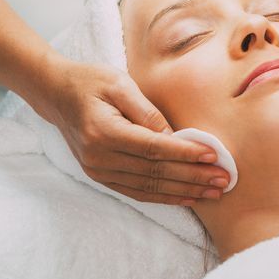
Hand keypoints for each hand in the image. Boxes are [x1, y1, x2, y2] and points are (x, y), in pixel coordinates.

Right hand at [33, 55, 231, 205]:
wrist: (56, 94)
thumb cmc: (91, 81)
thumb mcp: (119, 84)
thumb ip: (146, 111)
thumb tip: (174, 136)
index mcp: (104, 132)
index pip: (153, 148)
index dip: (185, 154)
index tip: (213, 156)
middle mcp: (99, 157)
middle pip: (154, 172)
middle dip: (192, 177)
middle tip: (223, 180)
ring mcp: (98, 170)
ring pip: (148, 186)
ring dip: (183, 191)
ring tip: (213, 192)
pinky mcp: (101, 175)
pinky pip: (137, 191)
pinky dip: (164, 196)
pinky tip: (187, 197)